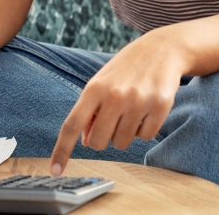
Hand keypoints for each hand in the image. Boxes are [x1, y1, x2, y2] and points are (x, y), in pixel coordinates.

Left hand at [50, 31, 188, 174]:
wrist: (162, 49)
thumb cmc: (127, 68)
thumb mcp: (102, 82)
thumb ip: (90, 110)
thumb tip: (85, 140)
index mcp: (95, 88)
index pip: (72, 125)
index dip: (62, 150)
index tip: (55, 170)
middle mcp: (115, 96)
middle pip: (98, 142)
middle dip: (102, 138)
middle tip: (111, 121)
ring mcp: (139, 101)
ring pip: (122, 142)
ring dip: (125, 133)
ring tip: (132, 109)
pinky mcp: (160, 106)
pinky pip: (145, 137)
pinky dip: (144, 129)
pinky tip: (147, 109)